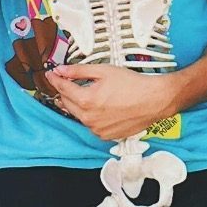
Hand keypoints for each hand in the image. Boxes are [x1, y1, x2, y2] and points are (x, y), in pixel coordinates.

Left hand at [45, 64, 182, 141]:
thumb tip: (61, 70)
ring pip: (79, 115)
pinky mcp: (106, 135)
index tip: (52, 74)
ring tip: (88, 94)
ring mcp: (97, 129)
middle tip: (67, 82)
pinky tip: (100, 107)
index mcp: (86, 100)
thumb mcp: (103, 71)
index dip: (56, 79)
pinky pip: (91, 125)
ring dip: (79, 105)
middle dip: (66, 92)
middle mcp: (89, 118)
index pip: (63, 89)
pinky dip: (91, 116)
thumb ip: (79, 71)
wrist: (154, 100)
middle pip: (67, 104)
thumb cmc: (132, 84)